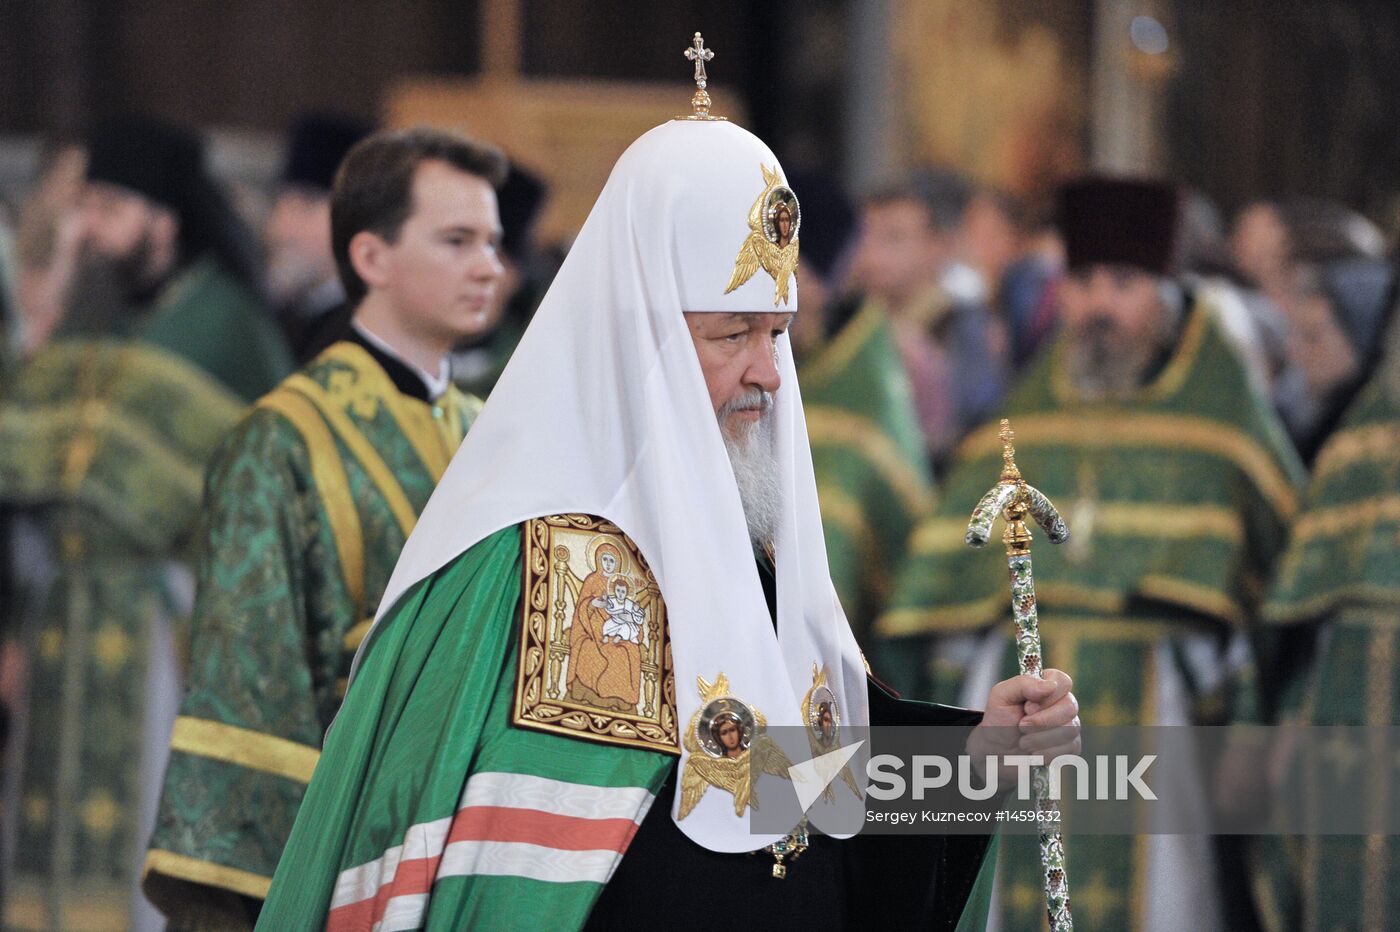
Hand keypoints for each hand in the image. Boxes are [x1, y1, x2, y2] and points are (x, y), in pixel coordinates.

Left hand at [966, 669, 1079, 786]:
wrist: (997, 752)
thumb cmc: (999, 721)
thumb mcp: (1001, 696)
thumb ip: (1023, 684)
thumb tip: (1050, 685)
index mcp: (1047, 687)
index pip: (1063, 681)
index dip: (1047, 696)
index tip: (1027, 707)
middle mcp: (1062, 704)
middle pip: (1070, 708)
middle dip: (1041, 721)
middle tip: (1021, 726)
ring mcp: (1070, 726)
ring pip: (1069, 730)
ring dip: (1040, 739)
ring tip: (1023, 741)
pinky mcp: (1071, 747)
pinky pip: (1069, 750)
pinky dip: (1046, 753)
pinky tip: (1034, 752)